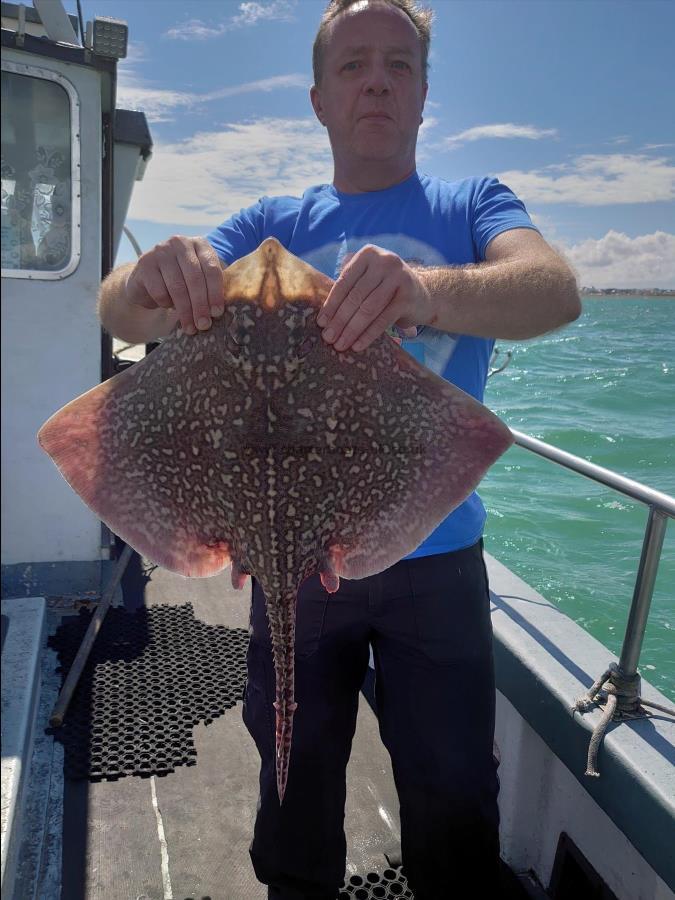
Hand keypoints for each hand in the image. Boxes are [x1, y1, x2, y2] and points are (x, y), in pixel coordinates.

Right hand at [125, 235, 224, 335]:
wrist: (148, 279)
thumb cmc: (182, 281)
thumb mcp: (199, 279)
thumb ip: (211, 287)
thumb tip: (220, 312)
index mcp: (200, 244)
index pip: (212, 269)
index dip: (215, 293)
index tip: (217, 313)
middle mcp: (180, 243)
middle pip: (195, 278)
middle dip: (200, 305)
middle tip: (203, 325)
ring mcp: (161, 251)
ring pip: (177, 286)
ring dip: (185, 311)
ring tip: (190, 327)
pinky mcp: (145, 263)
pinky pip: (159, 290)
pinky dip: (165, 303)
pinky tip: (168, 306)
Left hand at [316, 244, 431, 351]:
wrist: (425, 295)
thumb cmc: (387, 289)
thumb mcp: (369, 280)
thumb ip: (349, 287)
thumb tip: (322, 314)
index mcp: (368, 254)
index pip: (344, 282)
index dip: (331, 304)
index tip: (321, 323)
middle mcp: (384, 261)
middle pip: (355, 296)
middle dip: (339, 320)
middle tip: (328, 338)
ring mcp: (398, 278)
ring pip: (368, 309)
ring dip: (351, 330)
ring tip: (340, 345)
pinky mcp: (407, 297)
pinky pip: (383, 320)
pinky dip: (368, 335)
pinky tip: (358, 346)